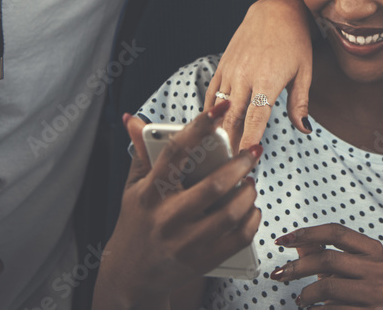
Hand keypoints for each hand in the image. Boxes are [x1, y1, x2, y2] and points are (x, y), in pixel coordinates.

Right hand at [93, 102, 261, 308]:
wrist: (129, 276)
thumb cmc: (136, 222)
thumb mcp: (133, 188)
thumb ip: (142, 153)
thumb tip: (135, 118)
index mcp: (150, 193)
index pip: (176, 152)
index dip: (200, 127)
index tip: (222, 106)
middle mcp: (167, 218)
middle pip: (214, 186)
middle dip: (241, 164)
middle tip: (253, 152)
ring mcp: (185, 243)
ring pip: (230, 213)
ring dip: (249, 193)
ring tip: (250, 182)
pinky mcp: (201, 261)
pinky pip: (237, 238)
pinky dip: (252, 220)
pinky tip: (252, 208)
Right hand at [206, 0, 313, 151]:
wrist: (275, 10)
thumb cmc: (295, 41)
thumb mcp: (305, 71)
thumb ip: (300, 103)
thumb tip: (305, 129)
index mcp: (267, 81)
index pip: (255, 120)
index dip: (248, 142)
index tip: (245, 161)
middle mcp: (245, 77)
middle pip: (232, 119)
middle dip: (231, 144)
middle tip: (232, 166)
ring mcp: (231, 71)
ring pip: (219, 109)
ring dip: (219, 131)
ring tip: (221, 153)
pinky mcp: (223, 65)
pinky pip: (212, 94)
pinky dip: (211, 112)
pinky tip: (212, 126)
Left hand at [272, 224, 382, 308]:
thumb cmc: (352, 294)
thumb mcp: (337, 271)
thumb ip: (319, 253)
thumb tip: (296, 240)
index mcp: (372, 250)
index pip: (336, 232)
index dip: (307, 233)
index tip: (283, 240)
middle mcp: (378, 268)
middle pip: (328, 258)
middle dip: (297, 266)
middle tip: (278, 274)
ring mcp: (377, 292)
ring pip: (327, 287)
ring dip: (306, 294)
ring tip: (301, 300)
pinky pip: (330, 309)